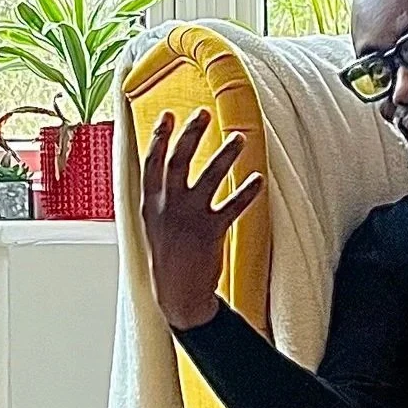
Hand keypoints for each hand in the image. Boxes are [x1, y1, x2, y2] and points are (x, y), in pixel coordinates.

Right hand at [140, 108, 265, 330]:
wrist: (177, 294)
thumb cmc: (167, 257)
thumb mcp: (152, 225)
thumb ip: (158, 197)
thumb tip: (162, 168)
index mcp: (150, 204)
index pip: (152, 162)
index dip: (159, 137)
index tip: (168, 115)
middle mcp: (168, 207)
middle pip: (179, 161)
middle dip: (191, 134)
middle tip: (203, 113)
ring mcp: (189, 219)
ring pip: (209, 178)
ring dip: (225, 155)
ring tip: (240, 137)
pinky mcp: (211, 232)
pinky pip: (232, 206)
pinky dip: (247, 192)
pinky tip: (258, 179)